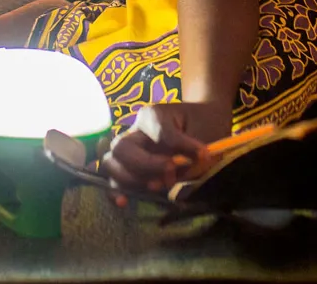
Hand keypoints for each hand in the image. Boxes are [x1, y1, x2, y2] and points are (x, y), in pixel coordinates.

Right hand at [100, 101, 231, 194]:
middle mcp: (135, 131)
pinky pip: (112, 180)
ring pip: (111, 163)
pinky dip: (115, 191)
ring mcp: (129, 150)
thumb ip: (194, 151)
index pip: (160, 132)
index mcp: (154, 115)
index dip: (180, 146)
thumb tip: (184, 169)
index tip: (203, 155)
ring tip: (154, 187)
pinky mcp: (128, 169)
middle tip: (170, 174)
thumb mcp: (206, 131)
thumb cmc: (203, 126)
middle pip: (122, 147)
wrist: (202, 125)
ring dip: (130, 179)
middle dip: (145, 165)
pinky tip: (124, 202)